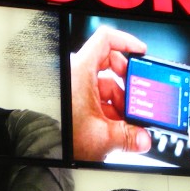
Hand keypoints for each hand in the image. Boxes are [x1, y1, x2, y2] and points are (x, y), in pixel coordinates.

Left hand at [70, 25, 152, 160]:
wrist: (46, 150)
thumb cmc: (62, 138)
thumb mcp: (104, 137)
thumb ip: (129, 136)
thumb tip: (143, 138)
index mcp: (80, 71)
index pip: (106, 40)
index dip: (126, 41)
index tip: (140, 52)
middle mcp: (76, 75)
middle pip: (109, 64)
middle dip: (127, 82)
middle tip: (137, 94)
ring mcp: (75, 87)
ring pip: (104, 84)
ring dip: (119, 101)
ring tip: (127, 120)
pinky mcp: (74, 99)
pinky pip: (96, 96)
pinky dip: (108, 108)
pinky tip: (116, 125)